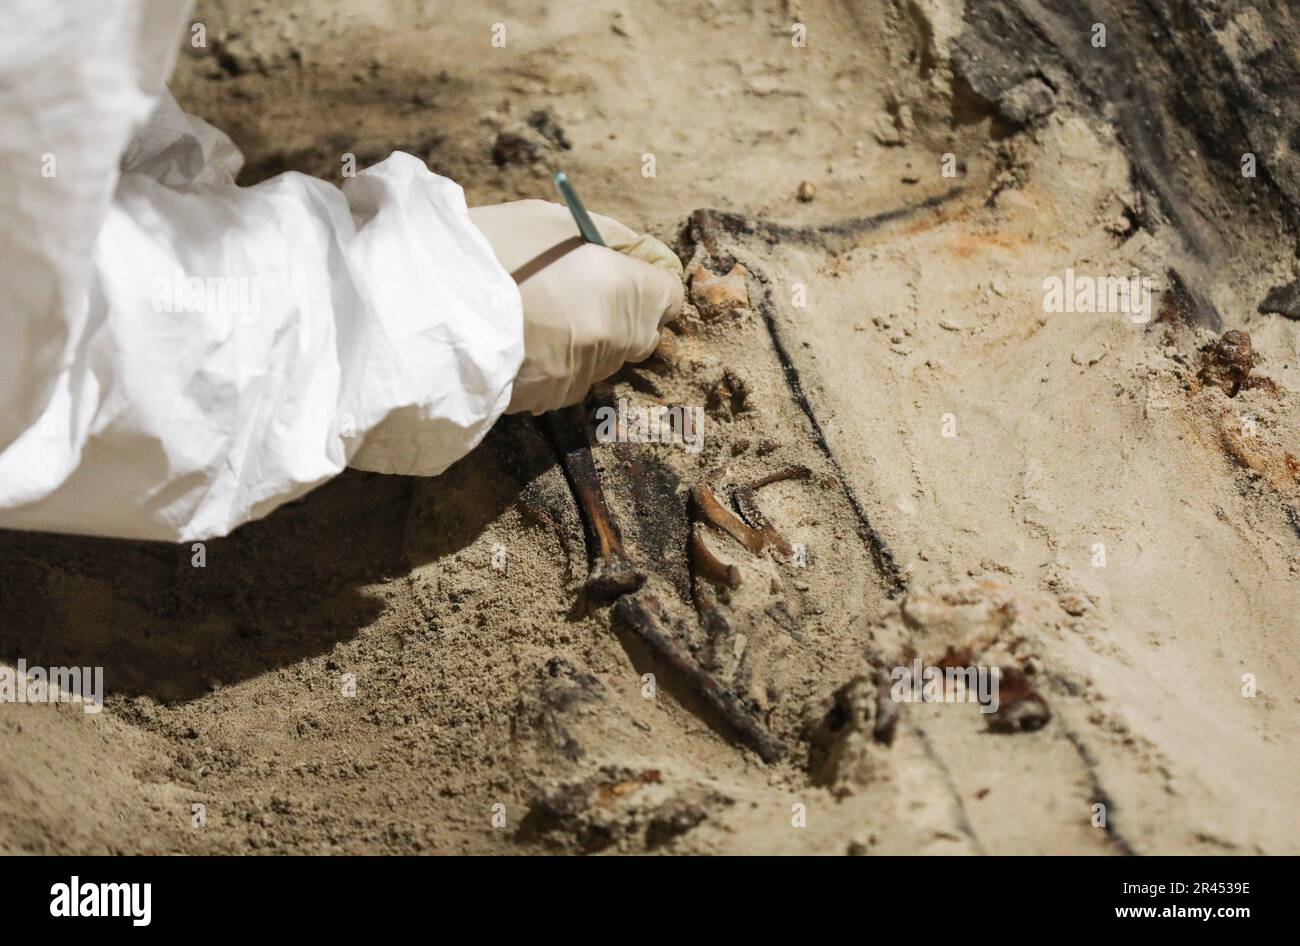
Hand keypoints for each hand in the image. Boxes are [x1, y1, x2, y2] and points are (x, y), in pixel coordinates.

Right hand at [468, 199, 682, 413]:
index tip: (622, 265)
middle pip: (642, 330)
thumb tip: (638, 257)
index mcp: (625, 294)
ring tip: (537, 312)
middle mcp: (615, 343)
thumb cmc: (491, 252)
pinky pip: (570, 376)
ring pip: (604, 355)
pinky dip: (556, 360)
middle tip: (575, 285)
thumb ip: (611, 240)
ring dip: (586, 336)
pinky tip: (521, 340)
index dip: (648, 276)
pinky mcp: (551, 400)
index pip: (669, 295)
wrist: (427, 310)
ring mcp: (583, 377)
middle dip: (620, 309)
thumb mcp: (554, 222)